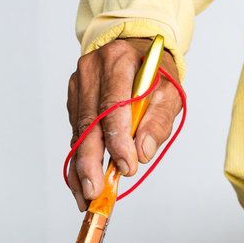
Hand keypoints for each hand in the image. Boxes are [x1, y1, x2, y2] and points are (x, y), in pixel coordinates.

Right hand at [66, 38, 181, 211]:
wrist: (136, 45)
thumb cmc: (156, 70)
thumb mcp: (169, 91)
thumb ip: (158, 121)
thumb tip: (143, 152)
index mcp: (118, 61)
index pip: (113, 106)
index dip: (118, 140)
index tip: (127, 167)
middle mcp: (92, 70)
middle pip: (88, 123)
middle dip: (90, 162)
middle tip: (94, 192)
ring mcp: (78, 84)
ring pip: (77, 131)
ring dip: (80, 168)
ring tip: (86, 197)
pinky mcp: (74, 98)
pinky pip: (76, 132)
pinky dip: (78, 159)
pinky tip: (82, 182)